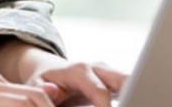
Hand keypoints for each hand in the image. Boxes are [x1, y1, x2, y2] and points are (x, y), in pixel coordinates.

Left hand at [0, 39, 127, 106]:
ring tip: (135, 102)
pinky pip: (130, 87)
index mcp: (79, 70)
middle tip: (133, 104)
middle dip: (132, 95)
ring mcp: (108, 73)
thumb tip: (51, 90)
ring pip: (131, 81)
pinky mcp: (114, 80)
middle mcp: (97, 68)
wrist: (48, 71)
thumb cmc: (42, 82)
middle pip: (125, 79)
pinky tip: (133, 102)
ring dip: (135, 94)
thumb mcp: (35, 86)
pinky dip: (132, 96)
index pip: (100, 91)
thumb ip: (42, 90)